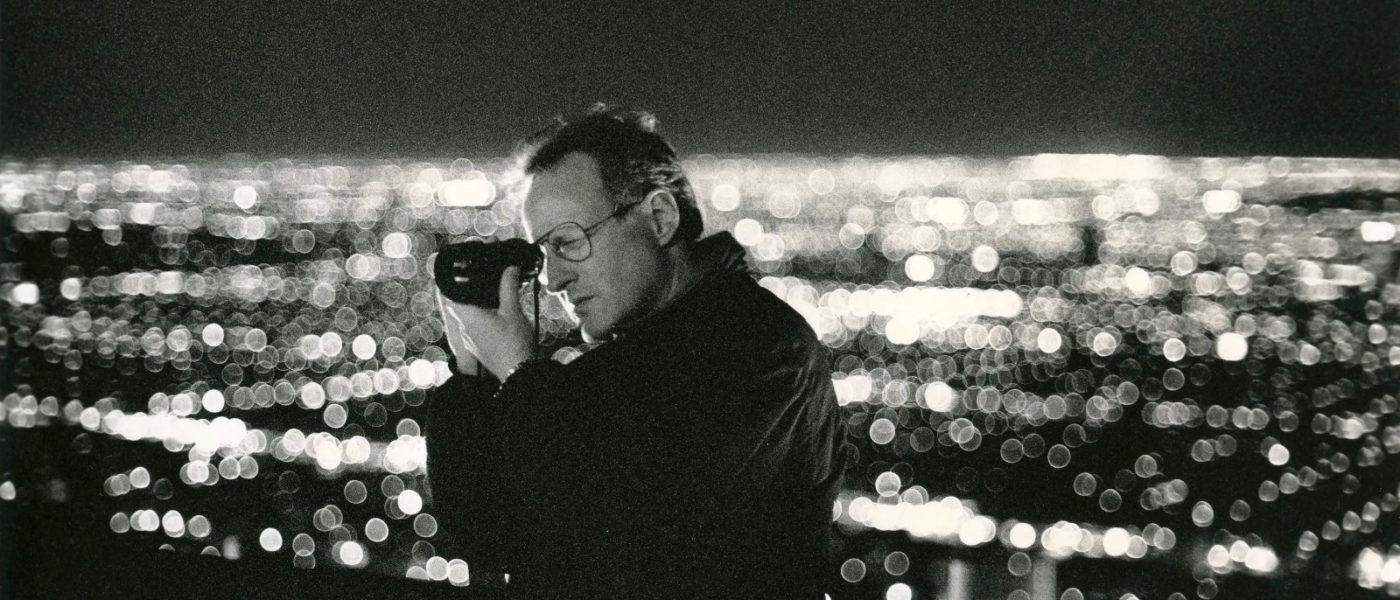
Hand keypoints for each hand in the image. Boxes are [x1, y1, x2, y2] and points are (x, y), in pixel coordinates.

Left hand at [435, 265, 533, 379]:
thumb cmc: (513, 343)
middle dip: (468, 292)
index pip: (448, 293)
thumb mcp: (512, 310)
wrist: (518, 373)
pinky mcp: (477, 347)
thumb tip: (510, 268)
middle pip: (457, 304)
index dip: (453, 280)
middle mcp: (463, 327)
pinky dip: (481, 318)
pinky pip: (473, 327)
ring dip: (475, 306)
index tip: (461, 270)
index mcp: (467, 315)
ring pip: (465, 316)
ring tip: (493, 298)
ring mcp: (469, 339)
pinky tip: (497, 316)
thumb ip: (508, 286)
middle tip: (481, 281)